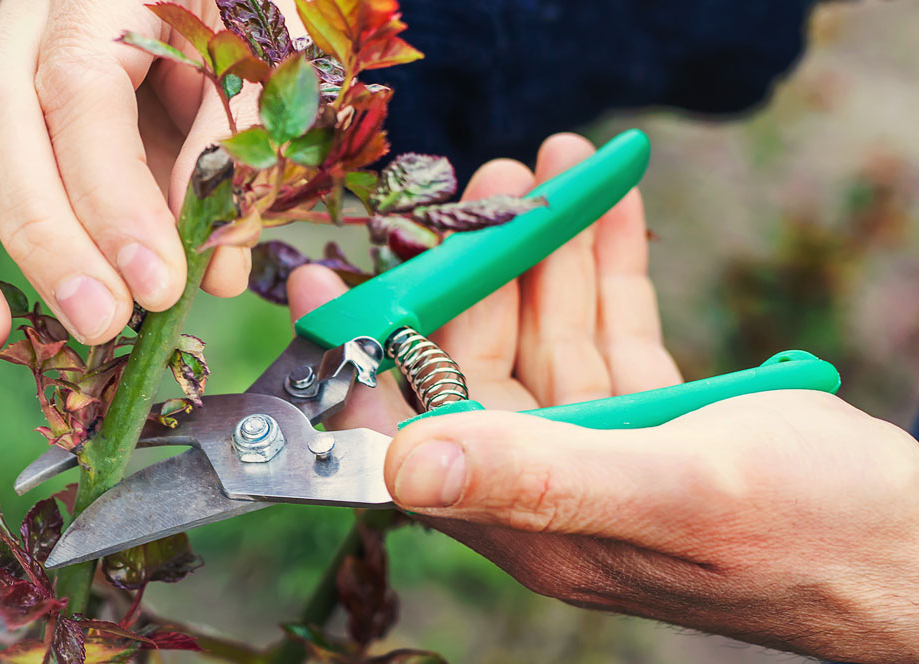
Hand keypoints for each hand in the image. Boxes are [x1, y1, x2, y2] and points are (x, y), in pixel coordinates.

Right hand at [0, 0, 292, 386]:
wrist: (199, 12)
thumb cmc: (234, 39)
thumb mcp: (258, 73)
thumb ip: (235, 153)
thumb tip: (210, 268)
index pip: (80, 85)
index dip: (111, 193)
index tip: (155, 281)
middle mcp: (23, 30)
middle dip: (42, 238)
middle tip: (98, 321)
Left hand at [286, 134, 918, 662]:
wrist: (917, 550)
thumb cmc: (812, 534)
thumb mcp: (674, 492)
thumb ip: (540, 475)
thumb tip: (402, 462)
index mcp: (531, 515)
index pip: (417, 426)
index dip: (367, 354)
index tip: (319, 281)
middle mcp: (554, 481)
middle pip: (486, 359)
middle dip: (483, 267)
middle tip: (490, 180)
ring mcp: (607, 446)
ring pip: (551, 333)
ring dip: (547, 250)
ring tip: (549, 165)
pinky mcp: (660, 418)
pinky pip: (615, 330)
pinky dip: (608, 266)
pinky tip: (605, 202)